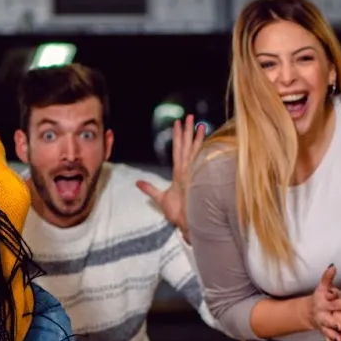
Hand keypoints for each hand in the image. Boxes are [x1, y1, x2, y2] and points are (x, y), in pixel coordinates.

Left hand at [136, 114, 207, 235]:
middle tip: (188, 116)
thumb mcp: (160, 198)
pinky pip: (195, 161)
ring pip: (191, 151)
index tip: (178, 124)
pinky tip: (203, 139)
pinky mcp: (194, 179)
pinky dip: (199, 150)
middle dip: (187, 132)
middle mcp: (187, 171)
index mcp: (180, 173)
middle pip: (186, 147)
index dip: (178, 138)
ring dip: (193, 137)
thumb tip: (138, 183)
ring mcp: (192, 174)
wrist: (187, 224)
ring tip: (196, 123)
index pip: (179, 151)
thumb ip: (150, 189)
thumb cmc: (178, 213)